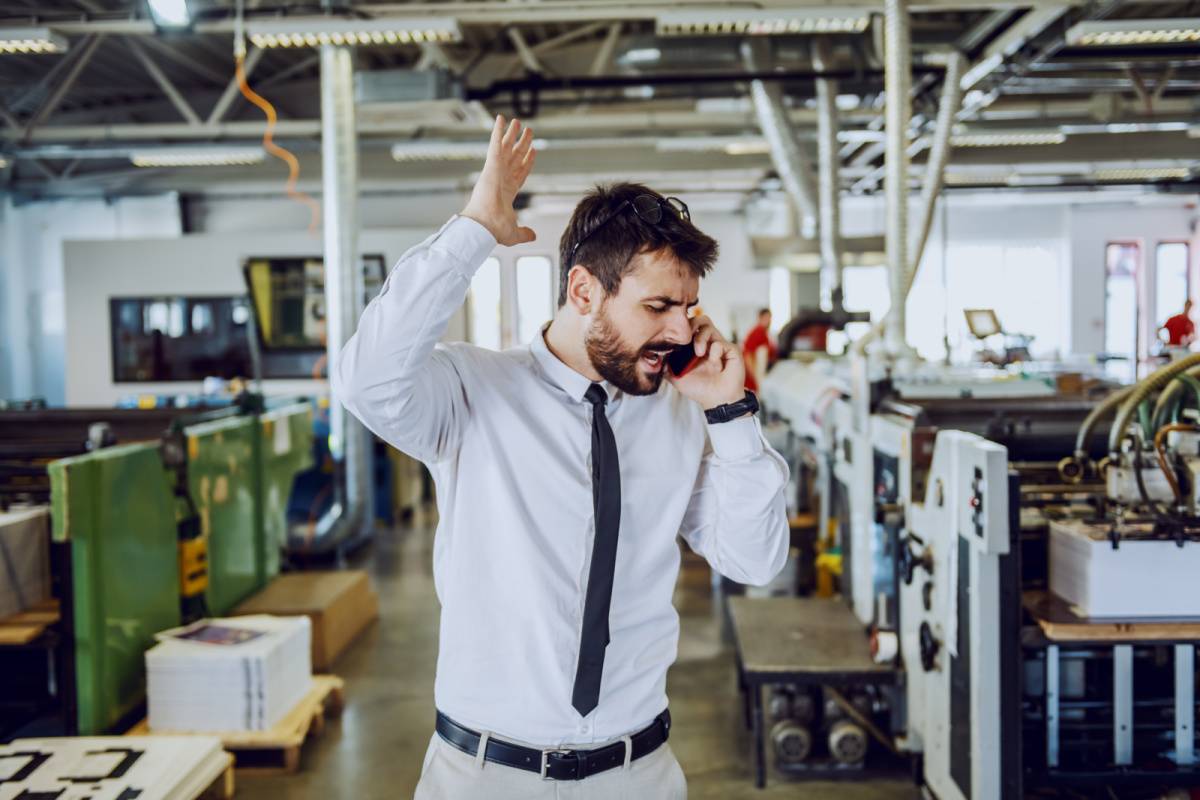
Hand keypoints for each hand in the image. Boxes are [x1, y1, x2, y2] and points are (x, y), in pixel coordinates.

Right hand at [460, 115, 536, 245]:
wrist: (484, 225)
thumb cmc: (494, 230)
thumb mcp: (515, 233)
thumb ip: (525, 233)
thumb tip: (533, 236)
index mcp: (507, 192)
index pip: (520, 173)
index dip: (527, 162)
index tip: (533, 151)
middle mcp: (502, 178)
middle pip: (515, 157)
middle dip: (522, 144)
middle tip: (528, 131)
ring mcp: (496, 170)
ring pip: (507, 147)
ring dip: (512, 134)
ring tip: (519, 121)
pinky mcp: (491, 164)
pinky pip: (495, 143)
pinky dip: (498, 131)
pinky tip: (501, 118)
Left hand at [668, 315, 745, 410]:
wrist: (717, 401)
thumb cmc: (699, 389)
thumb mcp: (676, 378)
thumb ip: (665, 366)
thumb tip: (653, 356)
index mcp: (695, 346)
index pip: (688, 327)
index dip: (681, 328)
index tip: (673, 338)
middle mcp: (708, 342)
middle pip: (700, 319)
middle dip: (690, 325)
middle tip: (686, 338)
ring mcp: (719, 344)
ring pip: (708, 326)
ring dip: (700, 338)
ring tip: (699, 354)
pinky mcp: (731, 350)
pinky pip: (720, 343)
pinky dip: (714, 354)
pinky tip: (717, 367)